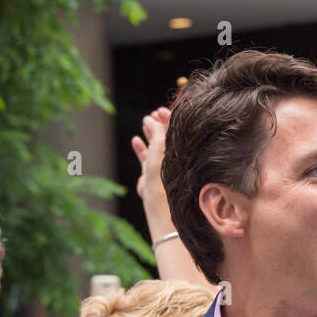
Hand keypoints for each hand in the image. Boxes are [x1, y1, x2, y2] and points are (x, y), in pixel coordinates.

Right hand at [131, 107, 171, 225]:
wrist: (159, 206)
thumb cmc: (165, 179)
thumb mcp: (159, 152)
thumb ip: (156, 134)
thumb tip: (152, 119)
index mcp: (180, 153)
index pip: (176, 132)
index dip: (169, 119)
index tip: (160, 110)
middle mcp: (172, 159)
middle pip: (166, 137)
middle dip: (159, 124)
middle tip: (152, 114)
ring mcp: (162, 166)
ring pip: (155, 145)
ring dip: (149, 133)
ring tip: (145, 122)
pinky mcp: (151, 174)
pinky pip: (145, 157)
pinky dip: (141, 147)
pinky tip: (135, 139)